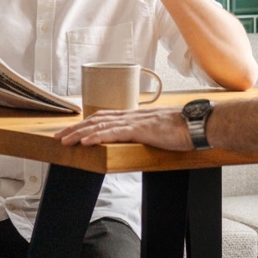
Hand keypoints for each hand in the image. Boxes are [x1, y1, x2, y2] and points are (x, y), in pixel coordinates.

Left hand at [56, 107, 192, 148]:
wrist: (199, 124)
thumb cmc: (186, 128)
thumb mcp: (162, 130)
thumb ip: (150, 132)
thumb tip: (145, 137)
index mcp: (137, 116)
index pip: (105, 117)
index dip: (87, 123)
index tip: (73, 130)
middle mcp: (132, 116)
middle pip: (97, 120)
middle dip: (75, 129)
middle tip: (58, 137)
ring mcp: (135, 122)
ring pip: (100, 126)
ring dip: (79, 133)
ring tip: (64, 141)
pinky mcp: (140, 130)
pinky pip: (113, 133)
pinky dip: (96, 137)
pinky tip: (85, 142)